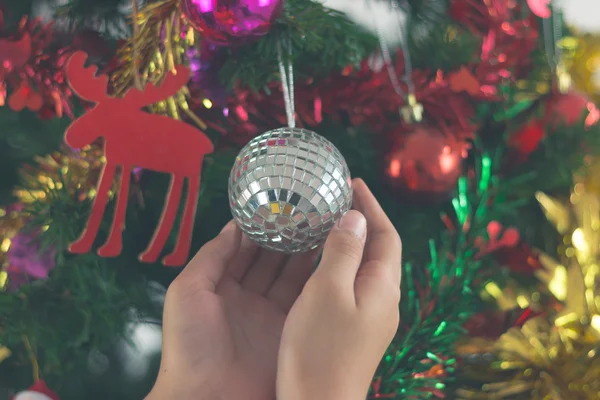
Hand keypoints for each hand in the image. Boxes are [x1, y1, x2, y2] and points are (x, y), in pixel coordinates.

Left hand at [148, 221, 319, 399]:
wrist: (208, 398)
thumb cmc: (189, 345)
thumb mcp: (187, 291)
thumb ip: (212, 256)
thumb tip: (234, 225)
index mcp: (220, 286)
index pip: (243, 250)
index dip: (259, 228)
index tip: (278, 204)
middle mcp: (247, 297)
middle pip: (270, 260)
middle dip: (285, 237)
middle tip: (305, 211)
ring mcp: (269, 314)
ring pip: (290, 275)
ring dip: (303, 252)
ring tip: (320, 226)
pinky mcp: (288, 330)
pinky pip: (303, 300)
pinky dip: (314, 279)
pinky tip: (326, 257)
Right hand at [277, 179, 401, 399]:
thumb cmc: (320, 349)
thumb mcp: (327, 291)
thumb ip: (343, 251)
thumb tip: (356, 218)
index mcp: (382, 287)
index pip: (385, 235)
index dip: (371, 206)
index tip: (354, 183)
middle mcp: (383, 300)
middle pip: (378, 249)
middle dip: (362, 220)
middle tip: (338, 198)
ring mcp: (371, 317)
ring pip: (364, 267)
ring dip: (349, 241)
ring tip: (325, 223)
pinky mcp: (355, 330)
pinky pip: (352, 285)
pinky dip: (338, 264)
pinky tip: (317, 265)